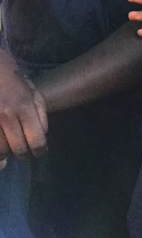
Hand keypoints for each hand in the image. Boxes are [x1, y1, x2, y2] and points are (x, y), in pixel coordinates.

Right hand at [0, 50, 47, 168]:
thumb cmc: (14, 82)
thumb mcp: (34, 94)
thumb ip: (41, 115)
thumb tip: (42, 136)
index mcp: (24, 107)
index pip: (36, 139)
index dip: (40, 150)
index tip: (40, 153)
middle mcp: (6, 115)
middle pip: (18, 147)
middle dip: (24, 154)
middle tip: (25, 155)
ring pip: (0, 149)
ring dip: (6, 154)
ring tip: (10, 153)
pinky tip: (0, 152)